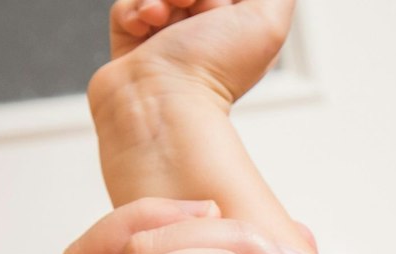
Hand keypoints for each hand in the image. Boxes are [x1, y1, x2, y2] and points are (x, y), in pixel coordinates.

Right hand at [97, 0, 295, 113]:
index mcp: (243, 30)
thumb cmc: (214, 69)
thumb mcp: (267, 22)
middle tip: (189, 4)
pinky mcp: (134, 42)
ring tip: (160, 16)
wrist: (162, 101)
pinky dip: (132, 10)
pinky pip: (128, 6)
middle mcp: (208, 34)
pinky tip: (142, 26)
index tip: (219, 4)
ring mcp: (170, 37)